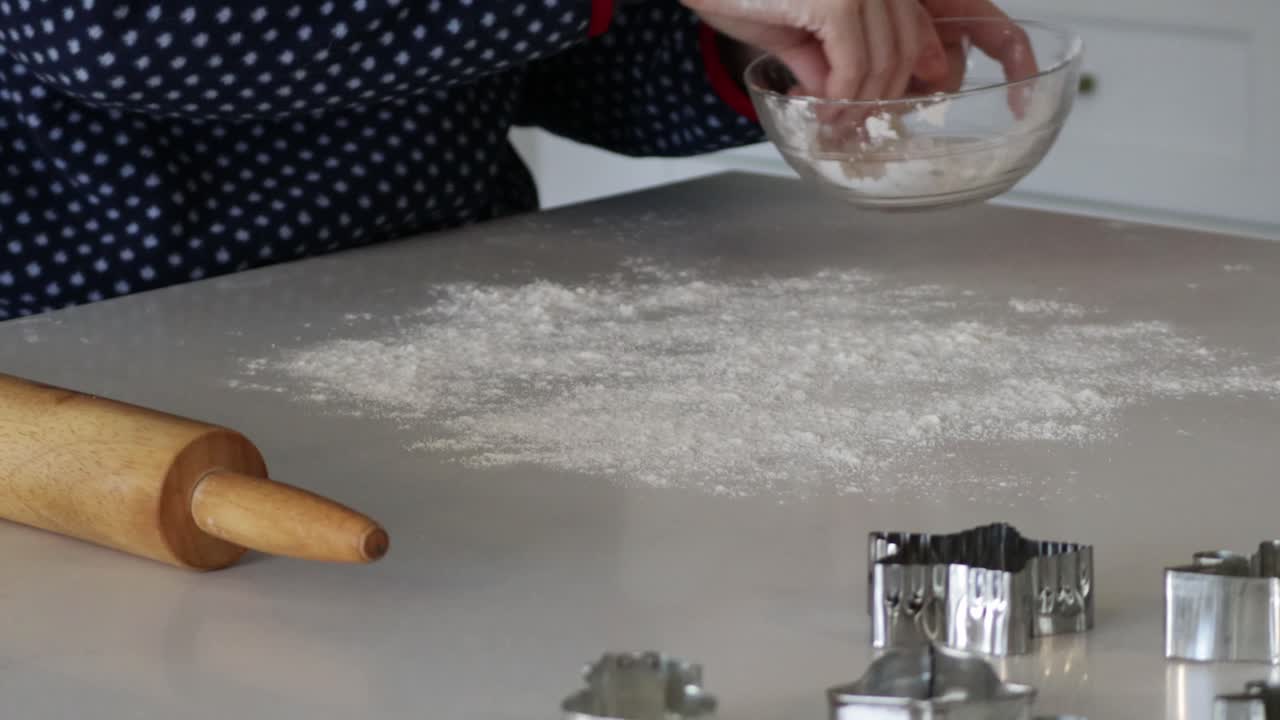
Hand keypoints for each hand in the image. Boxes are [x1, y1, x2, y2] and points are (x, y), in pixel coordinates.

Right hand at [685, 0, 1036, 102]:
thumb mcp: (792, 29)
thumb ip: (827, 57)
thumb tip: (844, 96)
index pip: (915, 26)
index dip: (911, 73)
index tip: (892, 107)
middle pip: (904, 47)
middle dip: (881, 97)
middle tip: (849, 124)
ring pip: (882, 63)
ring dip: (858, 105)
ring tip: (830, 123)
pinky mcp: (838, 1)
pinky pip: (854, 66)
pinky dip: (841, 98)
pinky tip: (822, 111)